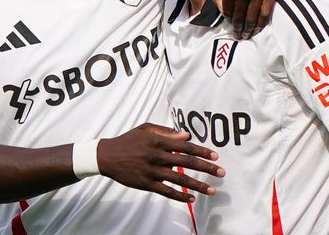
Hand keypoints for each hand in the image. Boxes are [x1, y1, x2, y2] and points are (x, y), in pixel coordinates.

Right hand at [97, 123, 224, 202]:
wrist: (106, 156)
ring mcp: (152, 171)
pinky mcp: (146, 184)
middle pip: (187, 162)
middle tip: (221, 172)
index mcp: (158, 141)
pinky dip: (180, 196)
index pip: (185, 146)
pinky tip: (191, 198)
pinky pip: (167, 191)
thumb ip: (166, 131)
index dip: (202, 151)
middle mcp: (157, 156)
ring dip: (198, 185)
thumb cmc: (128, 140)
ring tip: (212, 190)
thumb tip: (186, 135)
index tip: (215, 156)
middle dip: (207, 168)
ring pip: (180, 179)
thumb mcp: (145, 129)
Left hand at [215, 0, 284, 38]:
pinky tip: (258, 28)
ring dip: (249, 29)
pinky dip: (261, 23)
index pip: (227, 10)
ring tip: (247, 35)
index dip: (229, 20)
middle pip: (239, 16)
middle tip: (238, 36)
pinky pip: (265, 13)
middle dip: (238, 29)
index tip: (231, 25)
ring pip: (252, 17)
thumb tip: (220, 9)